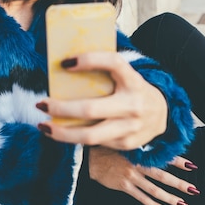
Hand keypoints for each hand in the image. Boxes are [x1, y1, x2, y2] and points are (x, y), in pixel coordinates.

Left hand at [36, 52, 167, 149]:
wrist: (163, 115)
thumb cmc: (133, 90)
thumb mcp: (126, 76)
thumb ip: (104, 71)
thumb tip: (66, 65)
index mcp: (134, 80)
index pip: (113, 63)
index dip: (89, 60)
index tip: (65, 62)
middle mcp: (133, 104)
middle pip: (90, 109)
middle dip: (60, 108)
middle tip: (41, 103)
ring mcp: (131, 128)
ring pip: (90, 136)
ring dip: (61, 133)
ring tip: (43, 126)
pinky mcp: (126, 144)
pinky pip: (95, 143)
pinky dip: (75, 138)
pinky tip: (62, 133)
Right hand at [89, 147, 199, 204]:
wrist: (91, 158)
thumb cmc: (110, 149)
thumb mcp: (127, 144)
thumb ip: (142, 148)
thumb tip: (159, 149)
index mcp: (140, 152)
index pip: (162, 157)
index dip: (178, 161)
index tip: (191, 166)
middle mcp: (137, 164)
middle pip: (162, 176)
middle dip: (179, 183)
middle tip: (193, 189)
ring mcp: (131, 176)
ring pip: (154, 189)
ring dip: (170, 197)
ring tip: (182, 202)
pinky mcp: (124, 186)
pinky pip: (141, 197)